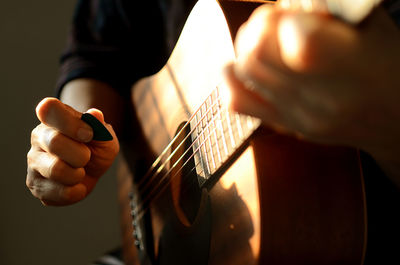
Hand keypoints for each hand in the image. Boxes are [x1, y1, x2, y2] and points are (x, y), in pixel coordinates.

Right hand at [26, 97, 118, 205]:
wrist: (92, 170)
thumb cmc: (96, 147)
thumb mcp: (104, 136)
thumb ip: (100, 126)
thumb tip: (95, 114)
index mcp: (53, 118)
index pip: (48, 108)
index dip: (71, 123)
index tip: (88, 134)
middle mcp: (39, 137)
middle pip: (55, 142)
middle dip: (81, 154)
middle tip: (87, 157)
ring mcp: (34, 161)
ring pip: (56, 170)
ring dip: (78, 174)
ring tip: (80, 171)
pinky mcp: (36, 184)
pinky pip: (58, 192)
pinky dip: (76, 191)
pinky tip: (76, 185)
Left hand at [224, 5, 399, 158]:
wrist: (396, 120)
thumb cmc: (387, 66)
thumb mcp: (371, 27)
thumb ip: (326, 9)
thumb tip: (284, 7)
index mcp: (354, 69)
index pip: (299, 42)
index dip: (288, 19)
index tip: (297, 17)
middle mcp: (321, 100)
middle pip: (257, 52)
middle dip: (261, 26)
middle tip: (279, 23)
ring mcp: (299, 117)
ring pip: (244, 71)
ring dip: (248, 46)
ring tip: (271, 42)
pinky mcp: (285, 125)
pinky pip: (237, 102)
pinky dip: (234, 76)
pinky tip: (249, 66)